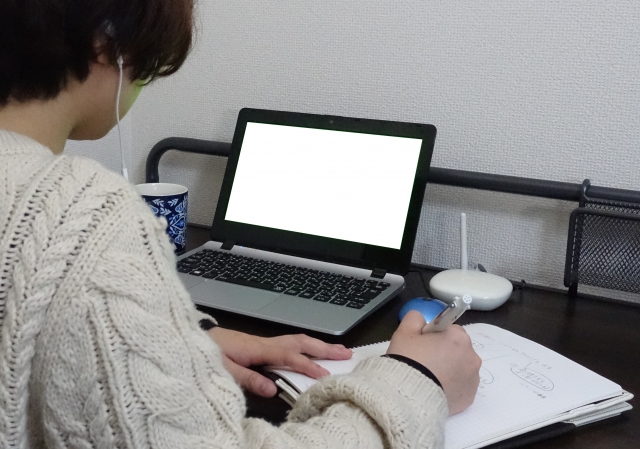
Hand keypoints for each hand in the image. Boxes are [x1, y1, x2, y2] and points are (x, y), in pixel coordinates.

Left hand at [208, 327, 352, 397]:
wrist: (188, 339)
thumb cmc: (205, 353)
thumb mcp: (223, 370)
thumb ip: (248, 379)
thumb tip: (271, 389)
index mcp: (255, 348)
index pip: (288, 356)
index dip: (307, 365)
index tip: (324, 374)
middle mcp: (262, 342)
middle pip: (299, 342)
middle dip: (323, 348)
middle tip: (346, 353)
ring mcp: (261, 342)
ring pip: (296, 341)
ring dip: (317, 346)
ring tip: (337, 351)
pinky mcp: (257, 345)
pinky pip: (288, 344)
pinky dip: (304, 347)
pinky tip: (310, 353)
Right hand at [386, 310, 480, 414]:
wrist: (409, 396)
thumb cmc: (408, 360)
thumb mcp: (404, 332)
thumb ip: (415, 318)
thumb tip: (421, 318)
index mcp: (459, 338)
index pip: (450, 330)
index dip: (434, 336)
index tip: (423, 345)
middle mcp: (472, 357)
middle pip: (458, 349)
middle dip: (445, 352)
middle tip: (424, 361)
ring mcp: (473, 379)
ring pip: (461, 368)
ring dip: (450, 369)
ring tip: (429, 377)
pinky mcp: (470, 397)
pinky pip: (461, 386)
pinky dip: (452, 386)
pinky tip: (435, 388)